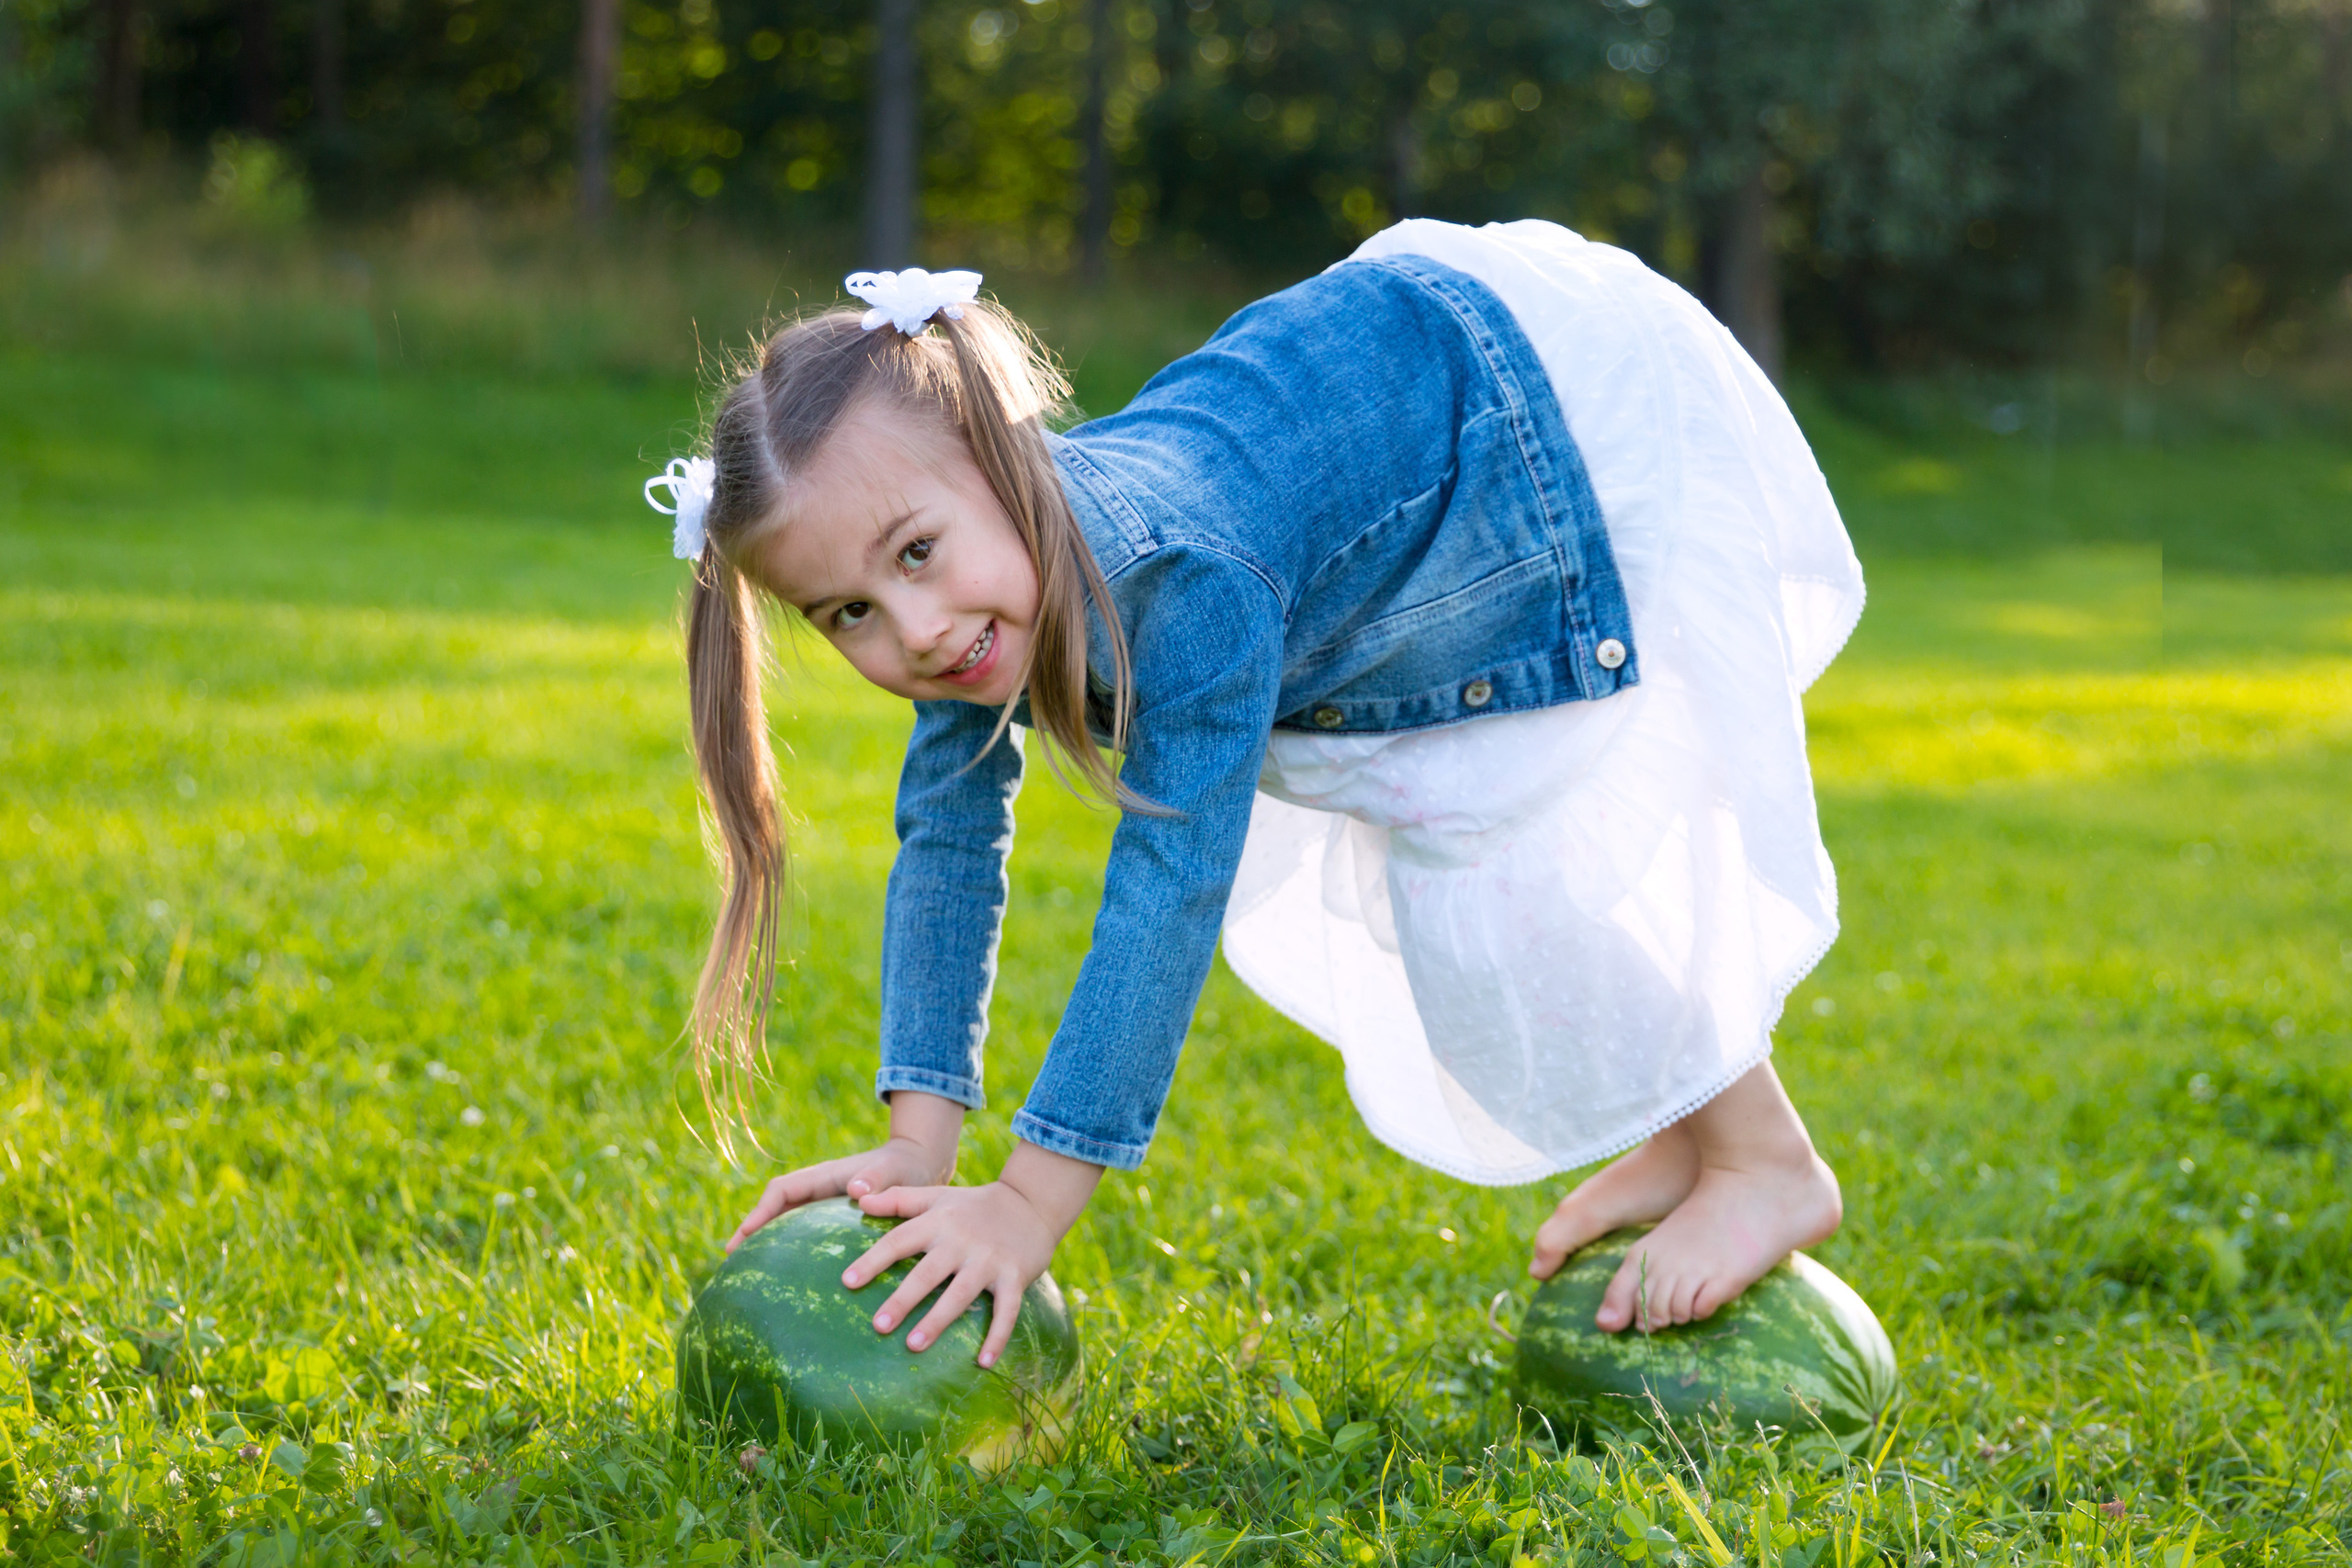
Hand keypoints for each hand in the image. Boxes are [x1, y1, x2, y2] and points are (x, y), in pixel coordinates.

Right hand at [724, 1090, 964, 1253]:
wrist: (920, 1168)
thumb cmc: (905, 1169)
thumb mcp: (893, 1171)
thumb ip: (877, 1178)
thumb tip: (855, 1190)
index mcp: (825, 1177)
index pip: (783, 1191)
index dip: (761, 1212)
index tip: (744, 1235)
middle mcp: (819, 1192)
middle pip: (776, 1210)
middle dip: (752, 1231)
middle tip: (731, 1261)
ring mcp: (825, 1208)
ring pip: (787, 1225)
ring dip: (767, 1244)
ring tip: (748, 1276)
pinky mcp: (835, 1224)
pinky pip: (807, 1238)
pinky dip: (792, 1254)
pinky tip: (790, 1283)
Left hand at [842, 1140, 1101, 1366]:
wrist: (1032, 1203)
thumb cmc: (974, 1205)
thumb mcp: (937, 1196)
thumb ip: (898, 1199)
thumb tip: (858, 1200)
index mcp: (939, 1222)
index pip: (900, 1240)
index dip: (873, 1261)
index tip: (848, 1282)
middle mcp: (962, 1241)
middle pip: (927, 1273)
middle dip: (903, 1300)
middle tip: (878, 1326)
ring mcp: (989, 1260)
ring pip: (961, 1294)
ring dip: (938, 1320)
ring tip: (913, 1345)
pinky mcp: (1015, 1276)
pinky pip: (1007, 1310)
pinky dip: (997, 1337)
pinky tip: (983, 1362)